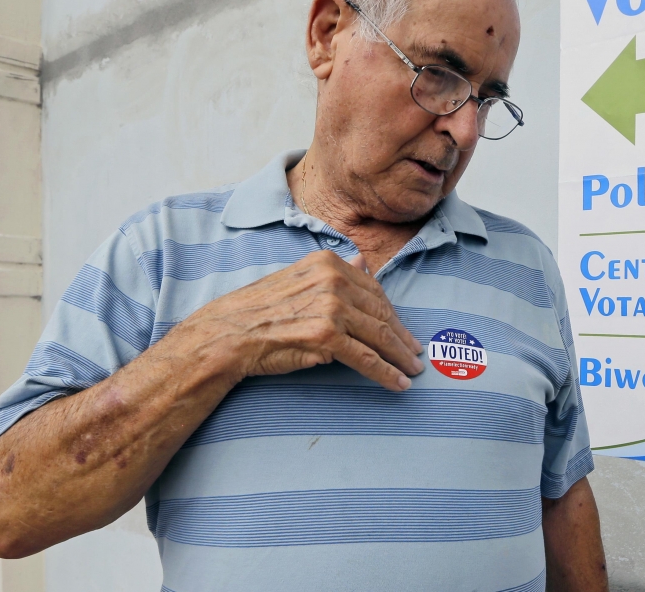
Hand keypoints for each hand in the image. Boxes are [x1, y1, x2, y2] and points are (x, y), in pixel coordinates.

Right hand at [184, 250, 423, 390]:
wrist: (228, 334)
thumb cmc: (259, 310)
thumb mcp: (298, 279)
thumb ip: (333, 273)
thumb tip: (362, 262)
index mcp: (327, 263)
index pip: (373, 290)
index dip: (392, 313)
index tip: (403, 330)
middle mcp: (333, 280)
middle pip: (380, 312)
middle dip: (402, 337)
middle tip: (416, 354)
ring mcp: (331, 307)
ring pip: (379, 335)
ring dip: (400, 357)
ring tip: (412, 371)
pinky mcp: (327, 336)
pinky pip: (366, 358)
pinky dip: (386, 373)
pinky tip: (398, 383)